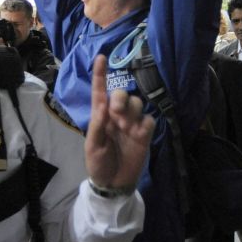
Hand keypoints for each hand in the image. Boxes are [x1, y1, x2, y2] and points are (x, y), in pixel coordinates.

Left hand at [85, 55, 154, 190]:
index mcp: (100, 116)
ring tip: (125, 128)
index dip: (100, 74)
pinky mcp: (144, 134)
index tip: (101, 57)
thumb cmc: (99, 164)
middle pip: (122, 94)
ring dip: (132, 111)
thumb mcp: (93, 147)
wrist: (114, 183)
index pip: (100, 91)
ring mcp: (132, 124)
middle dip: (120, 98)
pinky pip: (149, 120)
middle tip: (116, 114)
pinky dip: (144, 124)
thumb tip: (102, 105)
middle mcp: (116, 116)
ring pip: (138, 103)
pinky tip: (138, 134)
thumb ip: (96, 125)